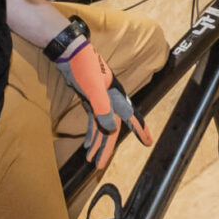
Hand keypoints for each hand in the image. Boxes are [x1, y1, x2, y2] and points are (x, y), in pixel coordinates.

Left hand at [45, 17, 150, 169]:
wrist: (70, 53)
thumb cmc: (83, 66)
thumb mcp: (93, 87)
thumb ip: (102, 108)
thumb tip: (110, 128)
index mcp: (115, 97)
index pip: (129, 117)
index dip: (139, 129)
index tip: (148, 142)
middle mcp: (110, 100)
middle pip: (112, 128)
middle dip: (107, 147)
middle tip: (100, 165)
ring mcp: (100, 100)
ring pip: (102, 126)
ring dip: (97, 142)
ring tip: (91, 159)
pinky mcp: (89, 99)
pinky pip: (93, 121)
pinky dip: (91, 132)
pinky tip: (87, 144)